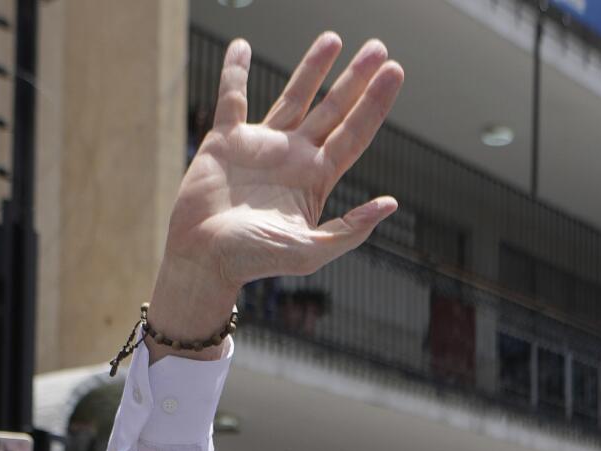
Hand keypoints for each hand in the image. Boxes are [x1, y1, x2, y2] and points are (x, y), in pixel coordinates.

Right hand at [148, 33, 403, 343]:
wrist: (204, 259)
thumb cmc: (256, 261)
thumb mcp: (311, 251)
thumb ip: (350, 229)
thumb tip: (390, 203)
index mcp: (317, 179)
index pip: (355, 134)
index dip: (375, 104)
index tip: (395, 72)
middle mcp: (294, 158)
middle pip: (333, 109)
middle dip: (356, 79)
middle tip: (379, 49)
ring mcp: (261, 146)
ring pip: (293, 97)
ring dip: (313, 68)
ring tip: (334, 38)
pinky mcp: (225, 141)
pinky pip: (232, 99)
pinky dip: (235, 72)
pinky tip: (242, 46)